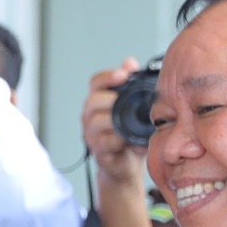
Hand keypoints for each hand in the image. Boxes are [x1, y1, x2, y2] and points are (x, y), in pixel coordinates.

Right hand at [81, 59, 147, 194]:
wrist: (127, 165)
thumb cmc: (130, 134)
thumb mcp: (136, 107)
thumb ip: (133, 85)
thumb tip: (129, 61)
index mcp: (99, 102)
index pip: (96, 82)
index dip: (108, 76)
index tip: (123, 73)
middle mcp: (91, 116)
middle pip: (93, 101)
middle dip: (110, 99)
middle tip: (124, 100)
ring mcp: (92, 134)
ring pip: (97, 122)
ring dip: (115, 121)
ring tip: (131, 123)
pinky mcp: (99, 151)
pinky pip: (106, 142)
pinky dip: (120, 141)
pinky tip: (131, 141)